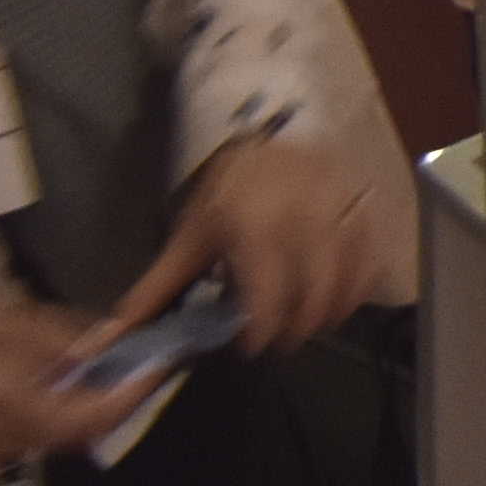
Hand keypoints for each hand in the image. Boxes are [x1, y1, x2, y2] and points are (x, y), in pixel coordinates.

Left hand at [116, 122, 402, 359]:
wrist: (272, 138)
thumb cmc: (227, 191)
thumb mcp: (188, 237)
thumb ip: (157, 291)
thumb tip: (113, 335)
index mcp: (254, 225)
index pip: (268, 292)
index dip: (262, 329)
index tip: (251, 347)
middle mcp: (304, 218)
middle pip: (315, 291)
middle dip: (298, 327)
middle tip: (279, 341)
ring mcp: (341, 211)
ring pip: (350, 278)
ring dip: (332, 311)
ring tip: (308, 325)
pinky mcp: (365, 209)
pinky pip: (372, 259)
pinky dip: (359, 286)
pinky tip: (339, 300)